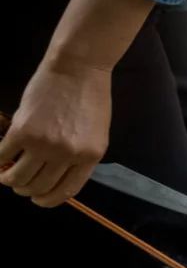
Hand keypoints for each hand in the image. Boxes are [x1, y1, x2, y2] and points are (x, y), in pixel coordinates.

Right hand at [0, 59, 111, 207]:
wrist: (78, 67)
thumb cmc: (89, 96)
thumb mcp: (95, 132)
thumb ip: (80, 155)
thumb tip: (58, 178)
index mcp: (90, 156)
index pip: (65, 192)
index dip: (47, 200)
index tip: (38, 199)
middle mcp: (68, 154)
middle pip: (39, 187)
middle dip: (26, 189)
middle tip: (19, 183)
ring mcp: (44, 144)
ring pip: (18, 178)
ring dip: (9, 179)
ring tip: (6, 174)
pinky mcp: (22, 132)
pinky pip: (2, 156)